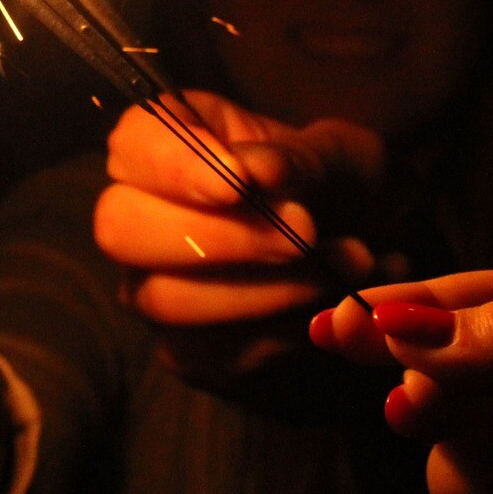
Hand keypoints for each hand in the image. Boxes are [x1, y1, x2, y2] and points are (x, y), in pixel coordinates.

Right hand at [95, 89, 400, 388]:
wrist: (370, 251)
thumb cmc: (337, 185)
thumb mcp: (337, 156)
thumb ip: (299, 160)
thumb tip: (257, 170)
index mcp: (167, 139)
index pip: (133, 143)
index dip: (175, 164)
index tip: (242, 181)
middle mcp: (138, 211)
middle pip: (122, 228)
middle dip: (220, 236)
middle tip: (305, 233)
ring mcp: (150, 285)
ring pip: (163, 299)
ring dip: (265, 290)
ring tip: (347, 265)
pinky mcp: (184, 350)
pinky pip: (210, 354)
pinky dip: (283, 333)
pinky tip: (330, 305)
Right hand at [312, 268, 492, 493]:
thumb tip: (419, 331)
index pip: (488, 300)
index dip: (415, 310)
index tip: (341, 326)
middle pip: (458, 374)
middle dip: (422, 380)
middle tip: (405, 400)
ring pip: (468, 448)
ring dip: (456, 446)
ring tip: (479, 451)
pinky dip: (488, 490)